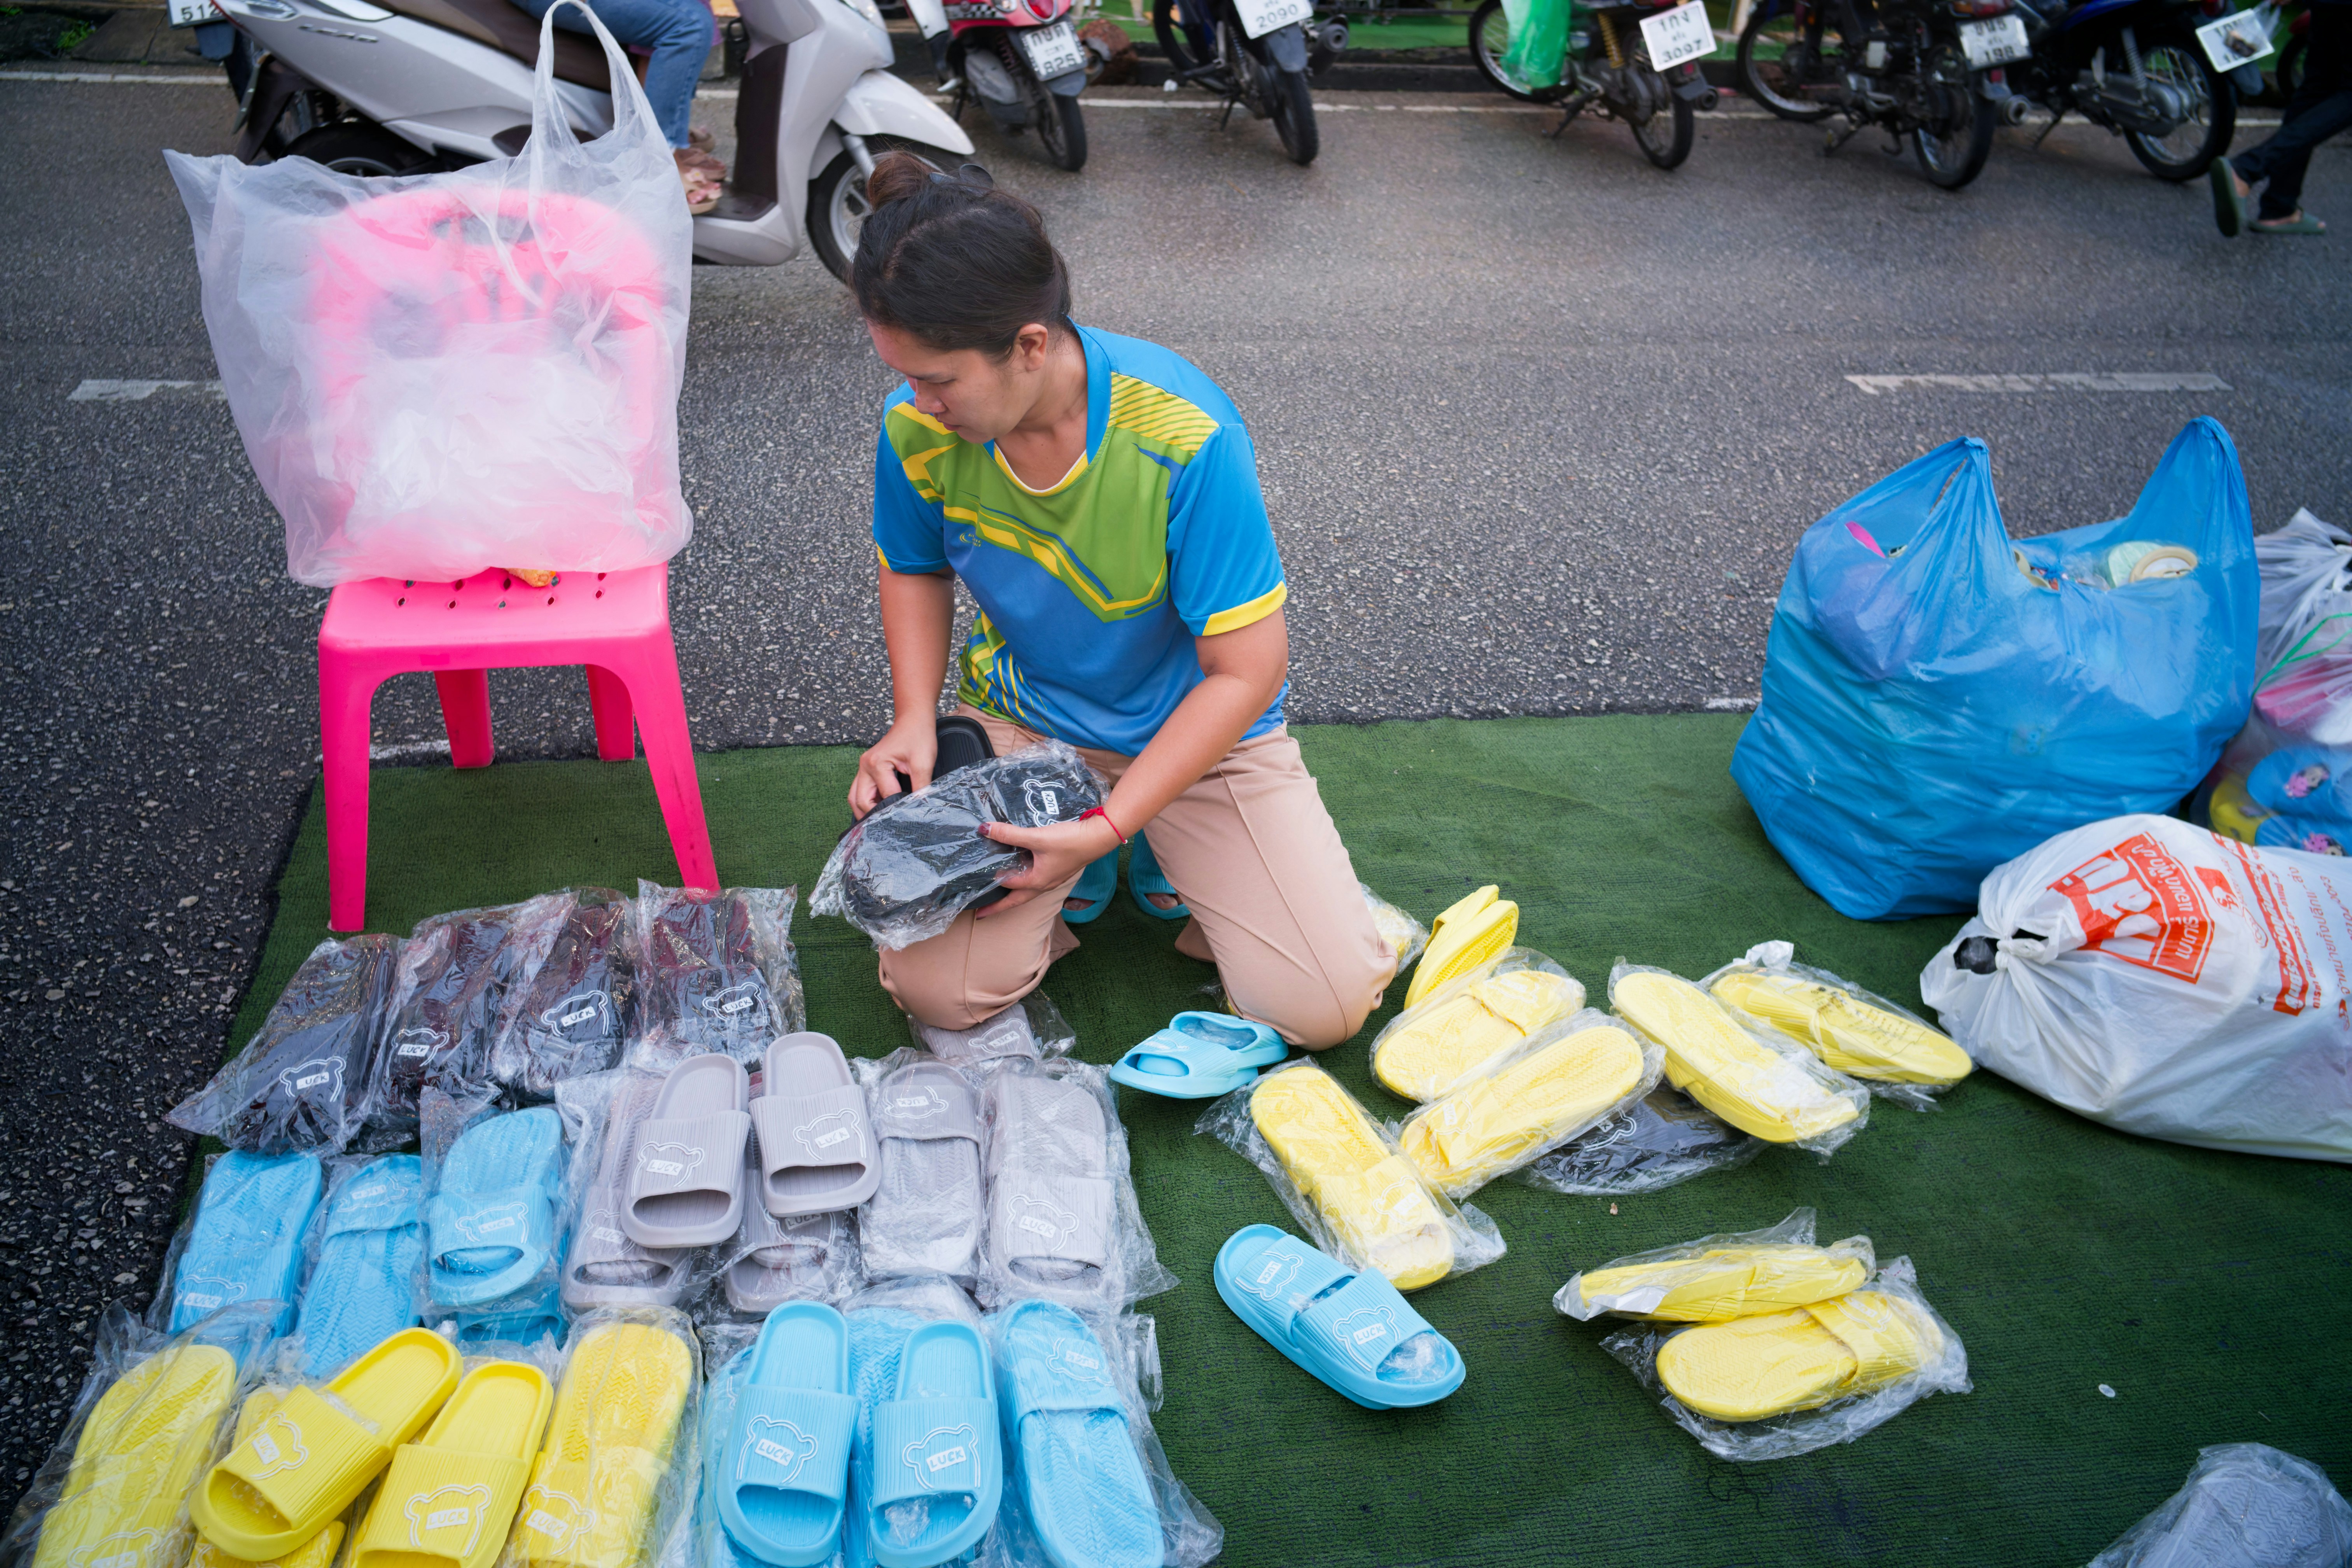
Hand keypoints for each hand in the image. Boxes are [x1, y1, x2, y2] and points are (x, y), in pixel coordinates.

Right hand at [849, 716, 938, 818]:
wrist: (913, 720)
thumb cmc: (918, 736)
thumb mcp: (923, 762)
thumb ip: (921, 787)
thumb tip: (920, 807)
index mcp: (876, 764)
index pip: (885, 797)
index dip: (897, 809)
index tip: (909, 818)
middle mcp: (865, 766)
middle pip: (860, 801)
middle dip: (873, 815)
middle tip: (889, 826)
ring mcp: (863, 767)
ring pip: (855, 797)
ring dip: (866, 810)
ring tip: (882, 821)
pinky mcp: (867, 768)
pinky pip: (860, 790)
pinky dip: (867, 802)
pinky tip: (879, 809)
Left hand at [974, 815, 1122, 916]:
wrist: (1098, 837)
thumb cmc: (1070, 841)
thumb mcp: (1037, 837)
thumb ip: (1010, 834)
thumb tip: (985, 829)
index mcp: (1037, 881)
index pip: (1008, 884)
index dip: (990, 882)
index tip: (974, 888)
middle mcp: (1044, 884)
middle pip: (1016, 900)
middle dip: (999, 906)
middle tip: (982, 913)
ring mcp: (1052, 878)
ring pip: (1027, 890)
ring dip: (1012, 893)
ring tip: (999, 893)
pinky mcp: (1058, 869)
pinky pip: (1036, 879)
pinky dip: (1024, 879)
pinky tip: (1021, 869)